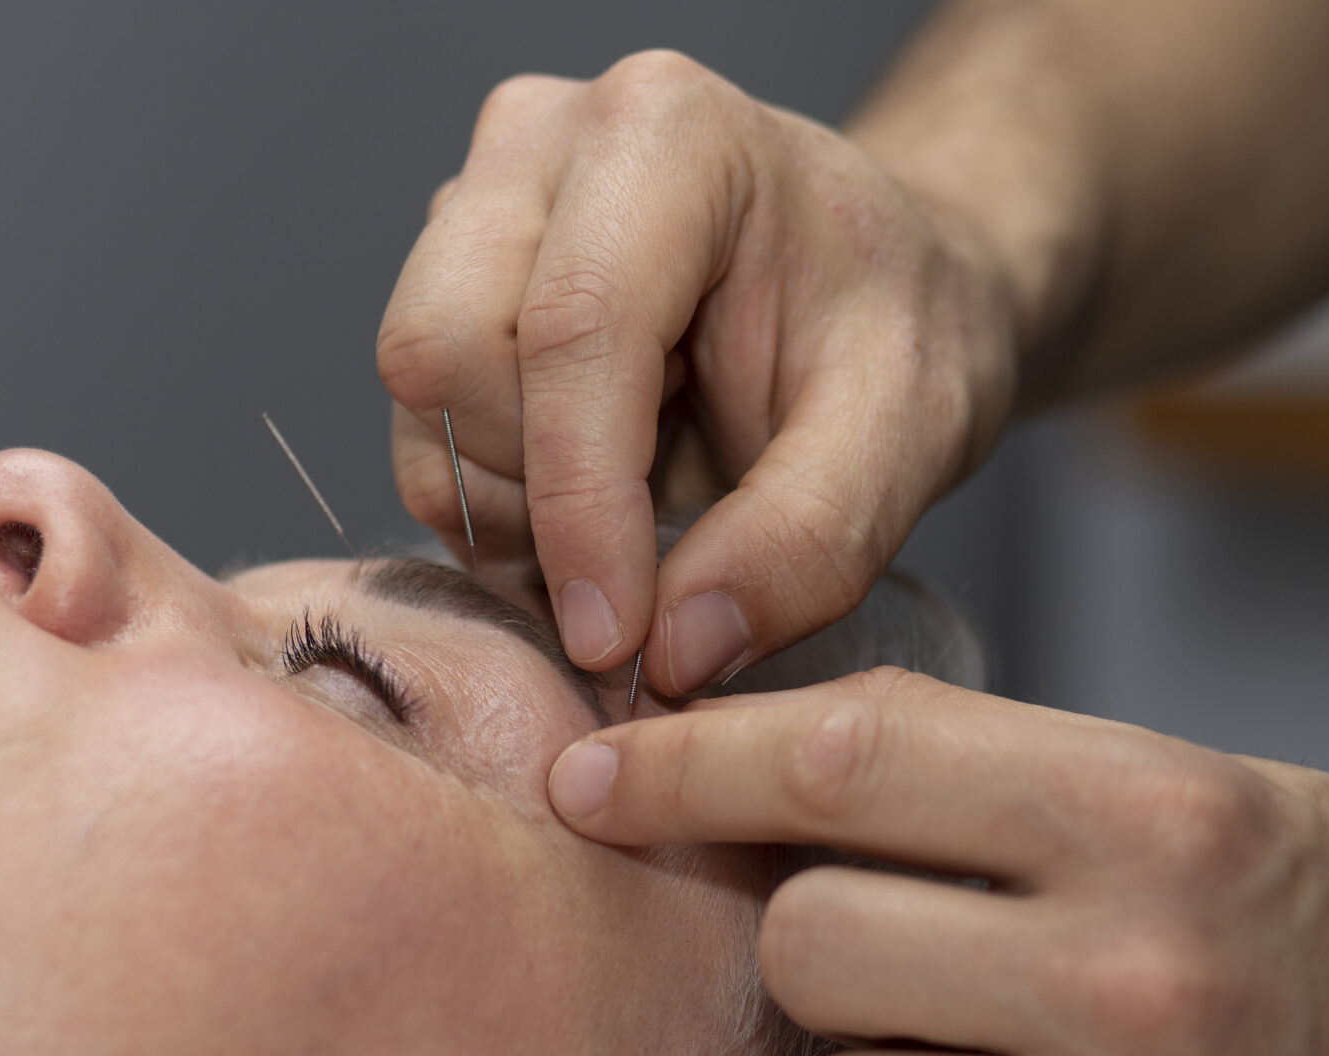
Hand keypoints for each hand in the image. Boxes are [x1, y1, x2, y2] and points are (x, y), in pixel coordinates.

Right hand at [378, 51, 1021, 694]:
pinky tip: (587, 502)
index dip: (580, 508)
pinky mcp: (447, 272)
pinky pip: (418, 425)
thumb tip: (674, 649)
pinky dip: (490, 502)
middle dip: (532, 493)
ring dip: (507, 506)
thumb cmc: (897, 326)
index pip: (573, 329)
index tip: (616, 639)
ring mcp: (479, 200)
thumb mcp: (911, 436)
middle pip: (445, 348)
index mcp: (671, 133)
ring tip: (629, 520)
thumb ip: (807, 543)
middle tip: (640, 561)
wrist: (874, 286)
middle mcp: (543, 140)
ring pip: (417, 398)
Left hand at [546, 669, 1328, 1055]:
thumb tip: (728, 765)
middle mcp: (1135, 980)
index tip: (594, 775)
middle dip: (826, 966)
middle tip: (926, 988)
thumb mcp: (1202, 801)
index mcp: (1156, 818)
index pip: (840, 759)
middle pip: (800, 949)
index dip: (684, 762)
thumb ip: (988, 781)